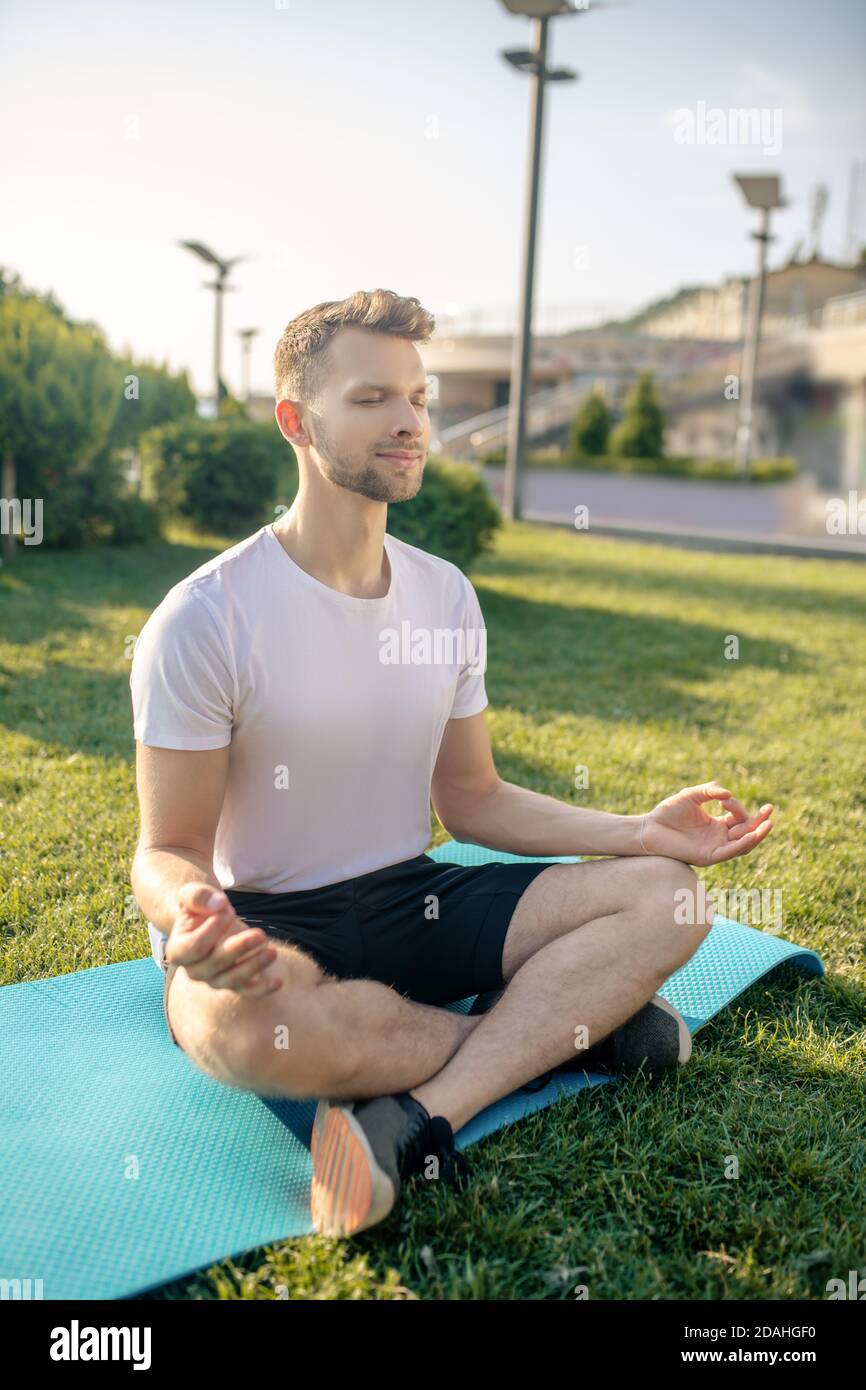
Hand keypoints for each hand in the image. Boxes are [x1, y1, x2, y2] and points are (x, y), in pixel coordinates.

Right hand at [165, 883, 283, 996]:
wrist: (209, 919)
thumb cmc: (199, 907)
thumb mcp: (192, 894)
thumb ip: (199, 896)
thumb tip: (218, 905)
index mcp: (179, 951)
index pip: (196, 947)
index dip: (213, 930)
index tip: (227, 911)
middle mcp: (195, 970)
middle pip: (216, 965)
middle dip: (239, 949)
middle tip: (259, 934)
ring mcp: (215, 979)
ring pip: (233, 979)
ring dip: (254, 966)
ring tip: (272, 950)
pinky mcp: (236, 982)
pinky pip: (248, 991)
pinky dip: (263, 988)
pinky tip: (278, 981)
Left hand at [642, 780, 773, 866]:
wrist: (650, 828)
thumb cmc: (669, 812)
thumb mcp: (692, 795)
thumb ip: (710, 791)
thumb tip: (729, 795)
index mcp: (717, 824)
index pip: (738, 817)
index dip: (737, 807)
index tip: (724, 799)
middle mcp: (719, 838)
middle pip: (746, 832)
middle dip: (759, 821)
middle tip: (771, 809)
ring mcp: (714, 848)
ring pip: (742, 845)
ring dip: (757, 835)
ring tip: (769, 823)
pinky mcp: (707, 857)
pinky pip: (729, 853)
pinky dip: (742, 845)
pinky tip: (751, 835)